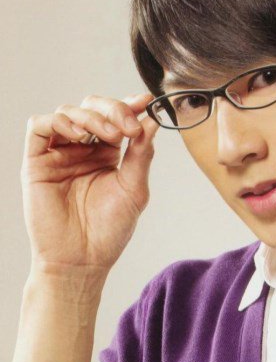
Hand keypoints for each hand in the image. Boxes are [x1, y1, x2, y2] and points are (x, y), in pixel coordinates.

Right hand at [21, 93, 159, 275]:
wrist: (83, 259)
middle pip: (92, 107)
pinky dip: (59, 121)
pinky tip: (78, 134)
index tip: (146, 102)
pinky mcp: (36, 161)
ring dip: (92, 116)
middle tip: (129, 127)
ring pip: (68, 112)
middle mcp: (82, 149)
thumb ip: (142, 154)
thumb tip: (152, 120)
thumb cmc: (109, 229)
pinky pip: (39, 127)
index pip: (116, 118)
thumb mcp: (134, 188)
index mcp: (107, 153)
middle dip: (114, 110)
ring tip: (111, 135)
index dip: (130, 106)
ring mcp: (59, 153)